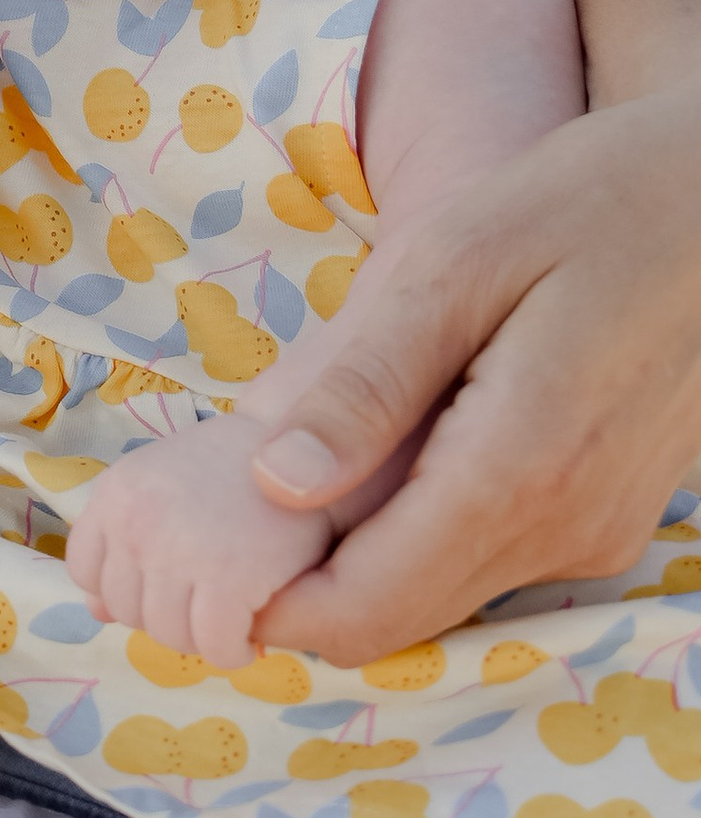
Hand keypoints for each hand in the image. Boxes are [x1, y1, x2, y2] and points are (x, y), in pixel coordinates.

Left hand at [67, 415, 336, 670]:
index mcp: (114, 495)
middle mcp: (135, 523)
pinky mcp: (228, 578)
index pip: (86, 573)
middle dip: (165, 616)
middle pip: (126, 611)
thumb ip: (124, 545)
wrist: (301, 448)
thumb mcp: (161, 491)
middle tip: (204, 602)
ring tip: (227, 618)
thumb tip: (93, 611)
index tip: (164, 587)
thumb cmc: (232, 472)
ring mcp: (178, 551)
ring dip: (200, 638)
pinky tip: (250, 634)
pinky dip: (233, 651)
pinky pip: (214, 646)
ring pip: (168, 635)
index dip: (125, 589)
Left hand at [250, 85, 700, 661]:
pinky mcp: (611, 514)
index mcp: (515, 476)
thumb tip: (271, 482)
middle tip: (236, 486)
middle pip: (398, 616)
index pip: (364, 614)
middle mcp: (566, 532)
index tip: (206, 549)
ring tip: (315, 442)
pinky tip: (401, 433)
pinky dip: (426, 518)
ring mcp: (598, 532)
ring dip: (366, 543)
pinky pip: (492, 551)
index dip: (270, 604)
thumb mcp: (457, 261)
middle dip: (306, 574)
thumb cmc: (593, 202)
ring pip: (444, 587)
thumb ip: (366, 380)